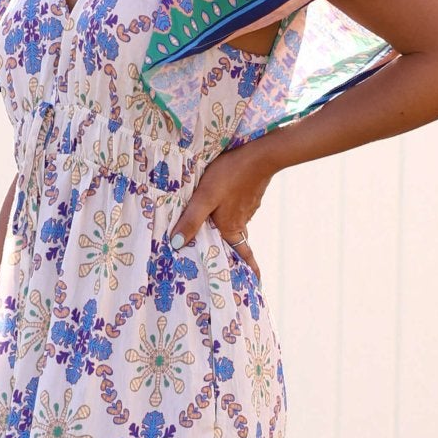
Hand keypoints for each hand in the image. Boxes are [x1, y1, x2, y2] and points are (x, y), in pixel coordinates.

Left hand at [169, 144, 272, 282]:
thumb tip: (176, 244)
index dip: (249, 270)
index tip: (255, 283)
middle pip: (236, 241)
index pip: (244, 256)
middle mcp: (241, 221)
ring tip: (215, 228)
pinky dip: (231, 210)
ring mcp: (248, 207)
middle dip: (232, 252)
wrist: (260, 153)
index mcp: (231, 228)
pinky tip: (224, 202)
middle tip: (227, 260)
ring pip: (236, 223)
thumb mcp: (205, 197)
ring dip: (228, 228)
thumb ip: (191, 220)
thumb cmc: (230, 175)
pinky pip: (238, 207)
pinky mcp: (250, 193)